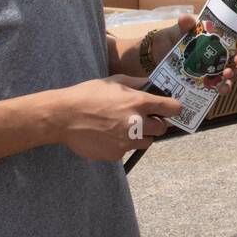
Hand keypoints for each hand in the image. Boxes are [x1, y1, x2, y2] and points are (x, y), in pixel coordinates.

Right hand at [54, 74, 181, 161]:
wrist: (64, 117)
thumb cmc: (88, 95)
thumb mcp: (114, 81)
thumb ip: (137, 83)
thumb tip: (152, 84)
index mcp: (138, 103)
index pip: (172, 108)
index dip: (173, 108)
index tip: (170, 109)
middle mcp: (137, 123)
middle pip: (162, 128)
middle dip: (155, 123)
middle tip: (142, 119)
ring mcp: (127, 141)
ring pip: (146, 141)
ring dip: (140, 135)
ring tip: (122, 128)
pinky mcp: (116, 154)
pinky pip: (126, 150)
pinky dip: (121, 145)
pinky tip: (108, 136)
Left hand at [147, 16, 236, 92]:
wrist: (155, 55)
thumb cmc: (171, 38)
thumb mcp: (178, 29)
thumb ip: (185, 25)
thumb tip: (186, 18)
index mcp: (220, 37)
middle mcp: (222, 52)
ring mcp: (216, 67)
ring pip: (235, 72)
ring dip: (236, 74)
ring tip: (228, 74)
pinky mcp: (208, 80)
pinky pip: (221, 86)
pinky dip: (224, 88)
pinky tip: (221, 89)